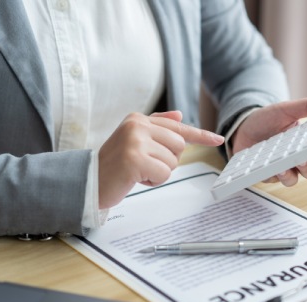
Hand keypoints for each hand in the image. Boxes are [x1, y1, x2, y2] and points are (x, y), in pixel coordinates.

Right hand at [98, 111, 223, 208]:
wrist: (89, 181)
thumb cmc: (115, 164)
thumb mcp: (135, 141)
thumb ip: (157, 127)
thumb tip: (180, 114)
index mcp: (138, 119)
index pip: (177, 127)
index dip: (200, 135)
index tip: (218, 139)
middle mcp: (137, 125)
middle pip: (179, 146)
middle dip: (167, 161)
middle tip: (145, 164)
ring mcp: (135, 141)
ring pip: (173, 161)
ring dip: (159, 172)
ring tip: (137, 171)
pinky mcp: (135, 158)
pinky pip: (164, 173)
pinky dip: (153, 180)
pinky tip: (136, 178)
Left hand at [231, 97, 306, 186]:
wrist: (241, 128)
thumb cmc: (267, 119)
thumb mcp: (287, 109)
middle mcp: (299, 157)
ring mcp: (286, 167)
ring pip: (299, 178)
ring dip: (297, 172)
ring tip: (291, 163)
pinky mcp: (271, 174)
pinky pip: (278, 180)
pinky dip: (279, 175)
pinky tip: (276, 168)